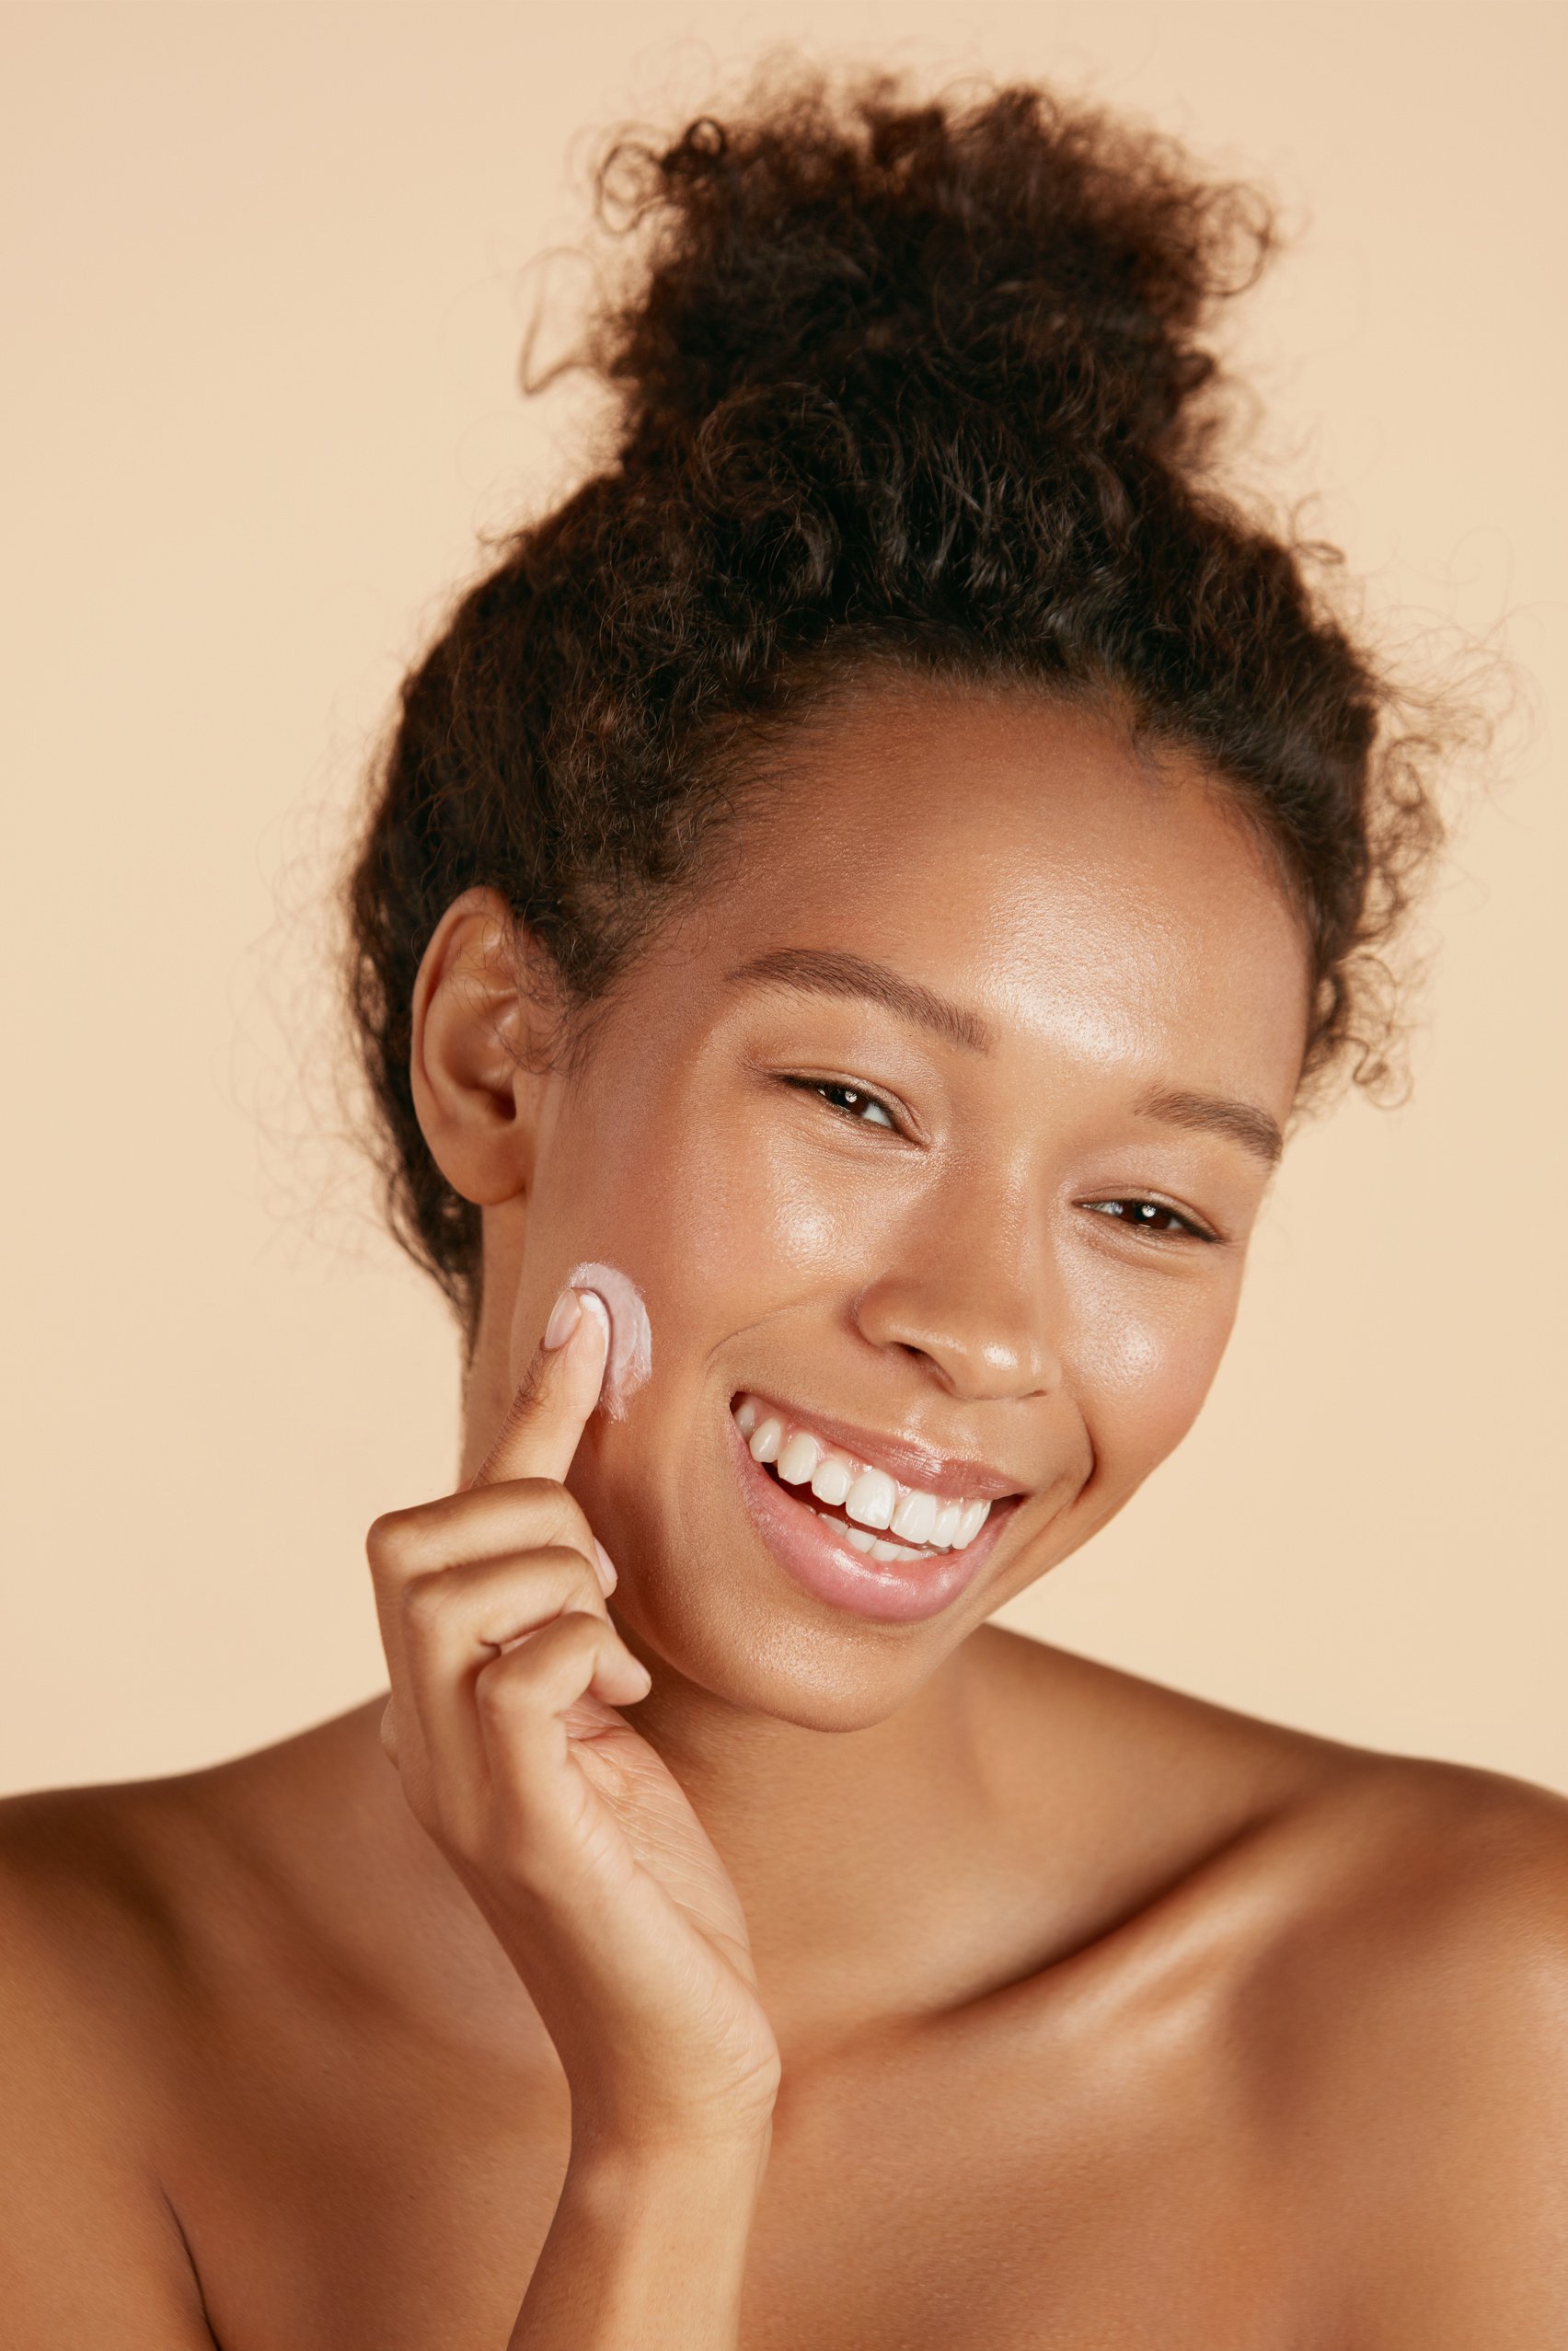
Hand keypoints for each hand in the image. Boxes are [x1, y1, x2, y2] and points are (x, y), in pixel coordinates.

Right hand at [367, 1285, 779, 2153]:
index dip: (526, 1411)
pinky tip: (624, 1707)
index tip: (589, 1320)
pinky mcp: (512, 1821)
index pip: (448, 1521)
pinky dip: (584, 1651)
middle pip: (413, 1534)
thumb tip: (598, 1523)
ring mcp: (452, 1777)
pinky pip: (519, 1665)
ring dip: (564, 1583)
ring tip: (615, 1658)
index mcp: (438, 1700)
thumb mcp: (612, 1727)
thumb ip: (580, 1631)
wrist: (678, 2055)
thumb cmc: (655, 1892)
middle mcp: (417, 1730)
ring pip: (454, 1582)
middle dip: (533, 1521)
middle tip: (609, 1598)